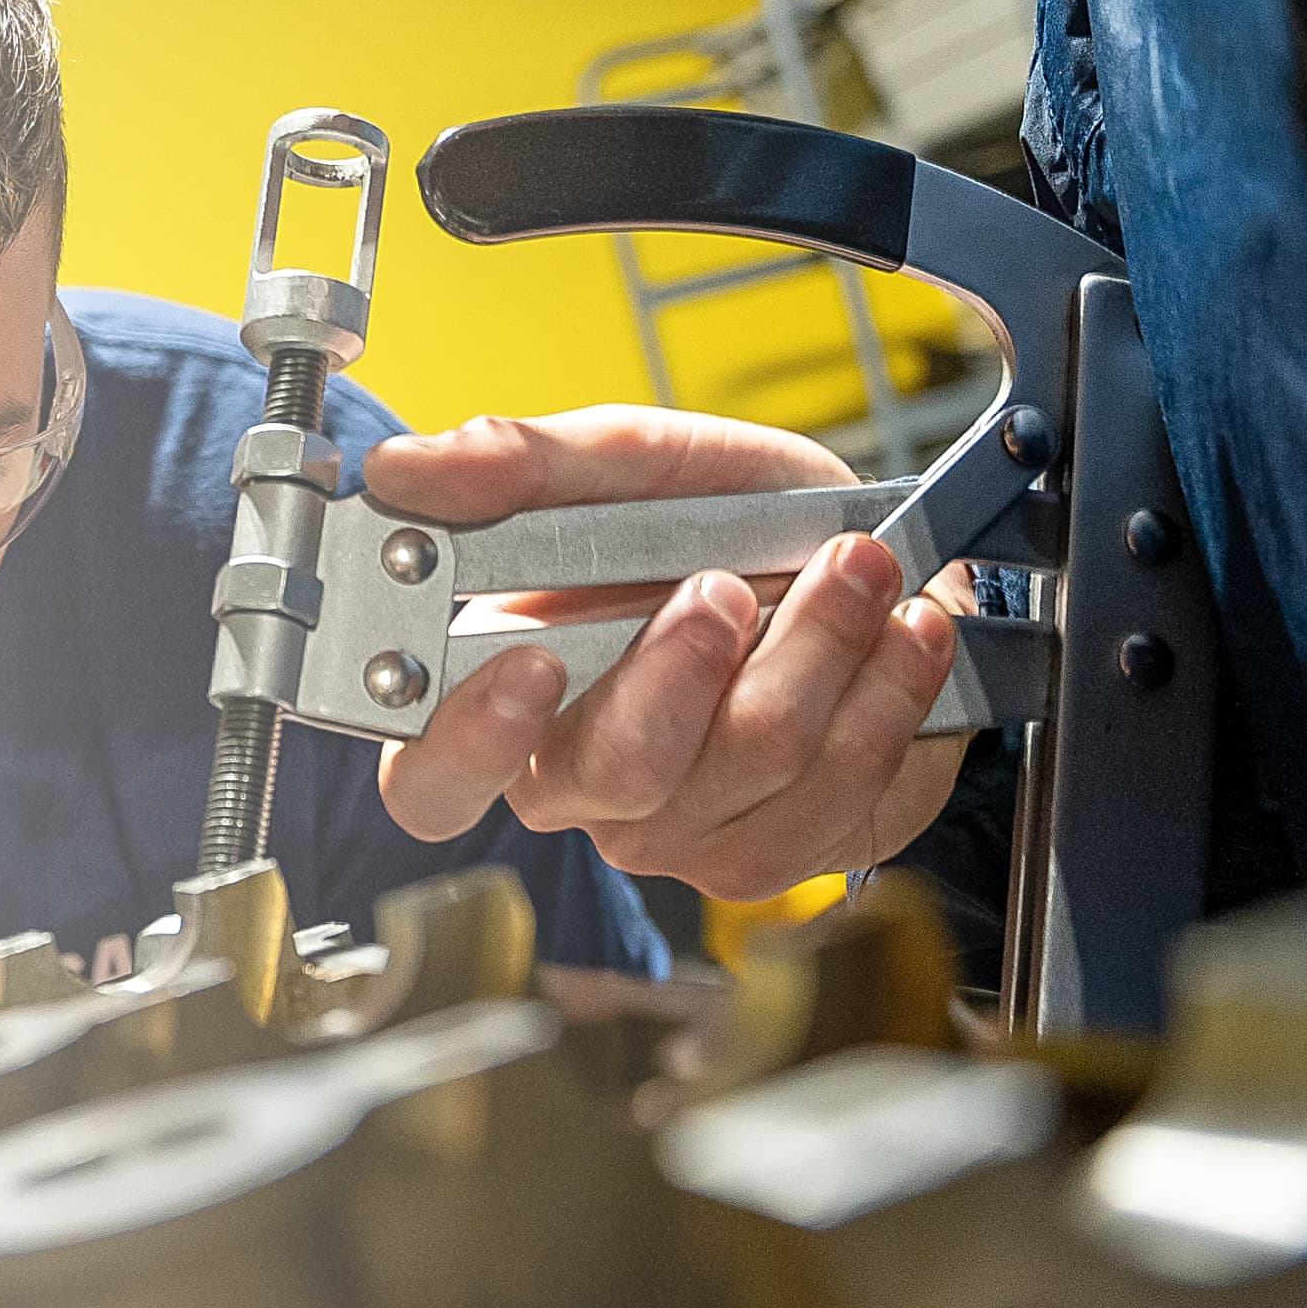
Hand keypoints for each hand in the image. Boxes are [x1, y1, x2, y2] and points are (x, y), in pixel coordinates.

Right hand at [364, 407, 970, 904]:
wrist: (857, 554)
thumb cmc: (717, 518)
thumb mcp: (623, 463)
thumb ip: (520, 461)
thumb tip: (404, 470)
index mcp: (498, 703)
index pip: (430, 783)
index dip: (469, 744)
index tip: (531, 664)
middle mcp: (578, 784)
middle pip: (617, 772)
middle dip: (691, 663)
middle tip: (726, 582)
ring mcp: (682, 831)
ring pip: (751, 762)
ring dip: (821, 644)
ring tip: (855, 567)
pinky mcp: (788, 846)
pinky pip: (844, 789)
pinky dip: (888, 688)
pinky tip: (902, 631)